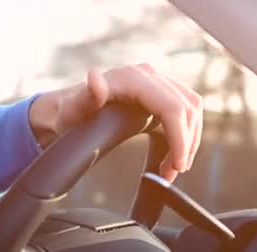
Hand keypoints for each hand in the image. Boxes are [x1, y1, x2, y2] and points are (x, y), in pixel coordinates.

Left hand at [29, 63, 202, 181]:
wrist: (66, 108)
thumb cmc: (68, 113)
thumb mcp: (72, 111)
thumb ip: (85, 97)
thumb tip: (94, 78)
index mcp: (132, 78)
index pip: (172, 108)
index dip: (180, 138)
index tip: (177, 166)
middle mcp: (147, 74)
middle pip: (187, 109)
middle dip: (186, 144)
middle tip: (174, 173)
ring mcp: (155, 81)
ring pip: (190, 109)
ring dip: (188, 140)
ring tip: (172, 169)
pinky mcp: (158, 92)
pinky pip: (182, 111)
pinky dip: (183, 134)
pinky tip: (170, 157)